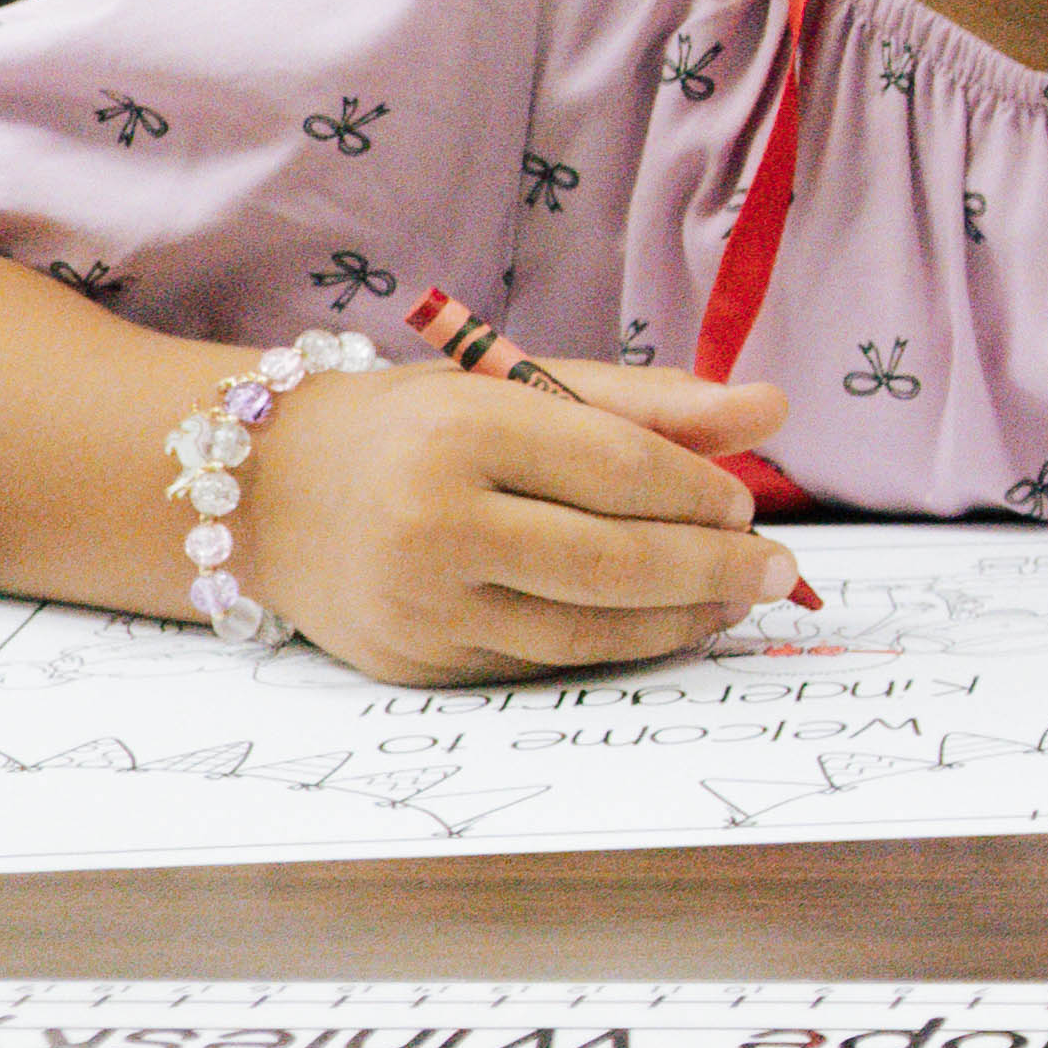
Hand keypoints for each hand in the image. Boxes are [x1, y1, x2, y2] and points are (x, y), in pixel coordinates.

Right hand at [225, 353, 795, 686]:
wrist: (267, 490)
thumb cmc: (414, 426)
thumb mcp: (516, 385)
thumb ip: (647, 402)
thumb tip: (775, 409)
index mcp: (460, 431)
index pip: (616, 468)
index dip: (698, 491)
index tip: (746, 502)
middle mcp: (431, 522)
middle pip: (612, 560)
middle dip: (714, 569)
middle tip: (780, 568)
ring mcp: (418, 605)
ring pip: (583, 630)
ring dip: (678, 620)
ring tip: (734, 600)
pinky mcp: (414, 662)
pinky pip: (538, 662)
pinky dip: (613, 647)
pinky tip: (660, 624)